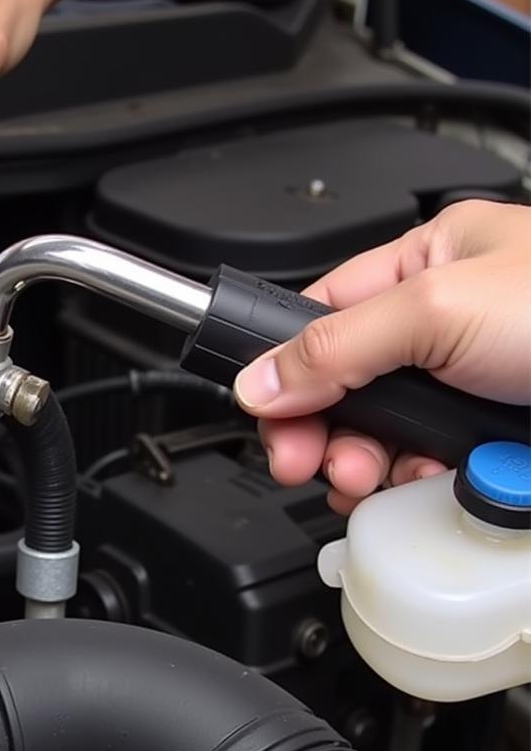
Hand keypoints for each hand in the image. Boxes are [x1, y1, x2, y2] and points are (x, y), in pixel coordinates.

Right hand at [232, 199, 530, 513]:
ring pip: (382, 438)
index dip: (284, 368)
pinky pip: (427, 470)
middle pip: (342, 387)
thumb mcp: (441, 307)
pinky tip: (425, 483)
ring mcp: (467, 389)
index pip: (321, 316)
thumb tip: (260, 379)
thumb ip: (336, 344)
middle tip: (308, 462)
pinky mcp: (490, 441)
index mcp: (426, 264)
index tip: (268, 415)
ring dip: (367, 467)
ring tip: (372, 478)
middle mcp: (442, 326)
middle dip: (322, 432)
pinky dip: (416, 486)